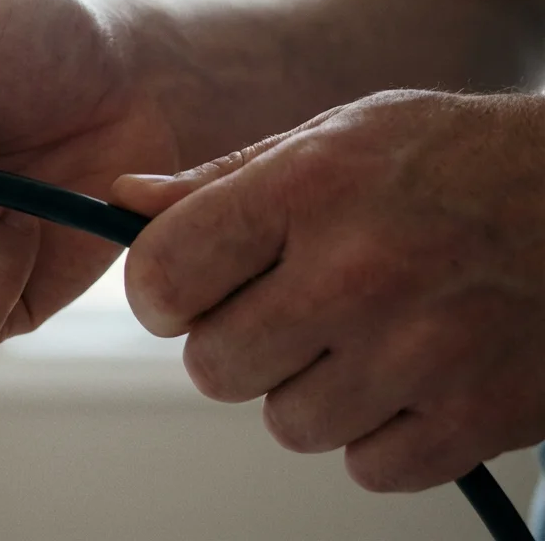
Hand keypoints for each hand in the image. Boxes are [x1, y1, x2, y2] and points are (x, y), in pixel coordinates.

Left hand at [115, 90, 544, 491]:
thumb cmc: (457, 160)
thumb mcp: (336, 136)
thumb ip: (223, 178)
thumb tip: (123, 202)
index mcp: (310, 189)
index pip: (162, 276)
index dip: (160, 293)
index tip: (184, 291)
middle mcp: (360, 271)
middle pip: (214, 367)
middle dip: (236, 343)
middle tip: (290, 308)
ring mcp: (424, 353)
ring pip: (289, 423)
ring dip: (310, 390)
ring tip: (363, 334)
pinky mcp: (480, 417)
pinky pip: (368, 467)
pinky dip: (380, 433)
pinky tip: (411, 374)